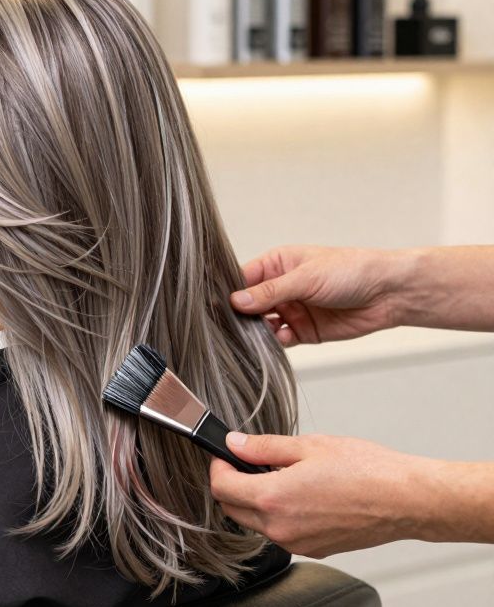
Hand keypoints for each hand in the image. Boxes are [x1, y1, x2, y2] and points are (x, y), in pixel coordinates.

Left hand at [209, 433, 436, 557]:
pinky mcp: (314, 550)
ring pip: (256, 523)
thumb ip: (264, 447)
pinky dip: (279, 515)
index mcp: (274, 498)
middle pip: (232, 509)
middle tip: (248, 463)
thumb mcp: (309, 446)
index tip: (225, 456)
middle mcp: (281, 528)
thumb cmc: (367, 471)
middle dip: (232, 485)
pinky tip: (301, 495)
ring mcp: (297, 543)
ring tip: (281, 476)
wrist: (406, 500)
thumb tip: (235, 444)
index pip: (221, 488)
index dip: (218, 468)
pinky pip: (281, 533)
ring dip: (256, 501)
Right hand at [229, 245, 409, 345]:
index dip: (230, 292)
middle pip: (249, 305)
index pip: (243, 279)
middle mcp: (281, 287)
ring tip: (259, 333)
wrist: (389, 293)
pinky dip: (277, 341)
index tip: (216, 305)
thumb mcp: (305, 277)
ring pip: (263, 324)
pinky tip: (284, 336)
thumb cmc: (352, 271)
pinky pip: (281, 339)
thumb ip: (269, 292)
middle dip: (242, 315)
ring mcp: (292, 309)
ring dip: (258, 331)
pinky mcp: (304, 330)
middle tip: (233, 325)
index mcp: (278, 265)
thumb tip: (236, 301)